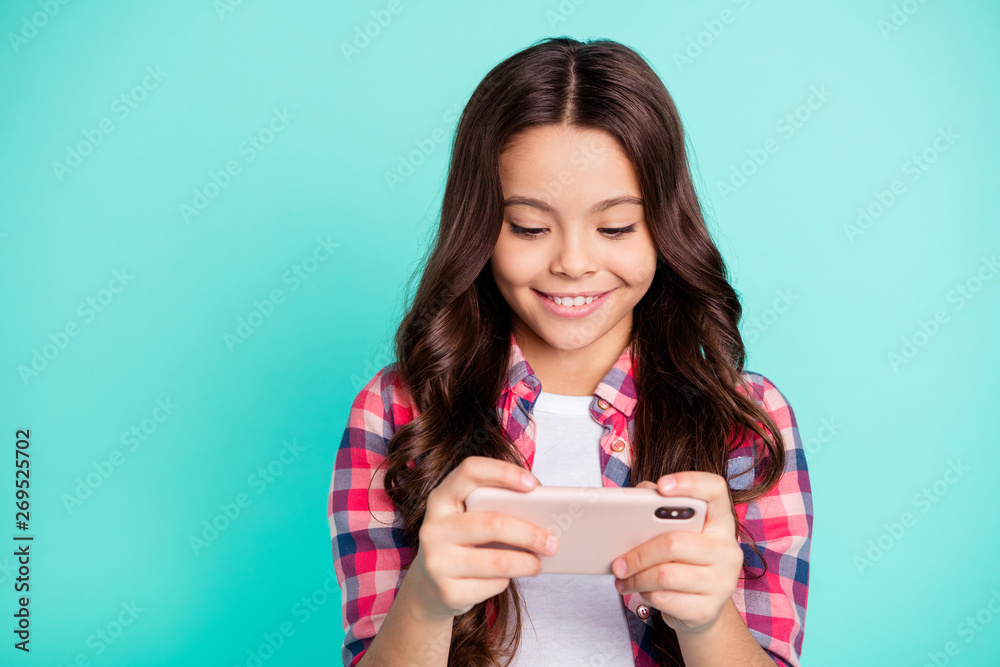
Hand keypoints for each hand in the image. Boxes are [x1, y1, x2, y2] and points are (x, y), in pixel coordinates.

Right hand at [409, 456, 558, 621]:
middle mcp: (434, 528)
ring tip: (540, 562)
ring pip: (498, 561)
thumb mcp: (469, 519)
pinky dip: (508, 581)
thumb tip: (543, 514)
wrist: (429, 588)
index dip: (503, 472)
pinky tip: (508, 577)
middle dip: (530, 533)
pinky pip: (492, 585)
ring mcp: (437, 562)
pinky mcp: (447, 591)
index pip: (469, 471)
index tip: (533, 485)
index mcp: (441, 499)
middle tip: (552, 542)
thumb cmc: (463, 544)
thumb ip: (495, 509)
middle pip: (493, 524)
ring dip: (528, 563)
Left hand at [611, 472, 743, 634]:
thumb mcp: (676, 532)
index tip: (662, 486)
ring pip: (665, 575)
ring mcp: (722, 582)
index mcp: (720, 522)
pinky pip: (665, 599)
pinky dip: (646, 594)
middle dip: (639, 554)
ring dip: (636, 577)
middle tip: (617, 562)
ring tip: (621, 578)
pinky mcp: (708, 610)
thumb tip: (636, 498)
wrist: (700, 608)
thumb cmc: (683, 561)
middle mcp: (728, 551)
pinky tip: (640, 591)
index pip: (715, 490)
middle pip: (674, 543)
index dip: (690, 483)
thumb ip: (658, 508)